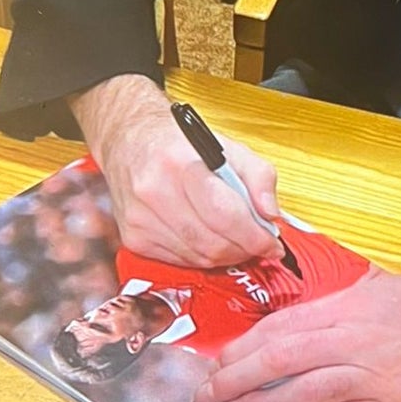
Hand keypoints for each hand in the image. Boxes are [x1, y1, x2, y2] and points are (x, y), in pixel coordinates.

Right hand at [70, 73, 280, 267]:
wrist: (129, 140)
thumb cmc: (178, 143)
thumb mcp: (229, 146)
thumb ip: (260, 177)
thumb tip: (271, 214)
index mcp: (180, 163)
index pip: (225, 214)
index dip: (255, 236)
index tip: (272, 243)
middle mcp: (155, 192)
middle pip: (212, 242)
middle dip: (244, 249)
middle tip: (258, 243)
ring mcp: (141, 219)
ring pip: (198, 257)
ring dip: (225, 255)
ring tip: (236, 241)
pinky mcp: (134, 238)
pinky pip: (180, 261)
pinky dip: (202, 257)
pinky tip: (208, 240)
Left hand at [194, 267, 400, 401]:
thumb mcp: (380, 289)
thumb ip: (334, 306)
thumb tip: (284, 324)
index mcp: (352, 306)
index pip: (281, 327)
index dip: (243, 348)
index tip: (217, 362)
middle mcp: (360, 340)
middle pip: (281, 361)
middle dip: (236, 380)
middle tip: (207, 396)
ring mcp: (378, 378)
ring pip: (303, 395)